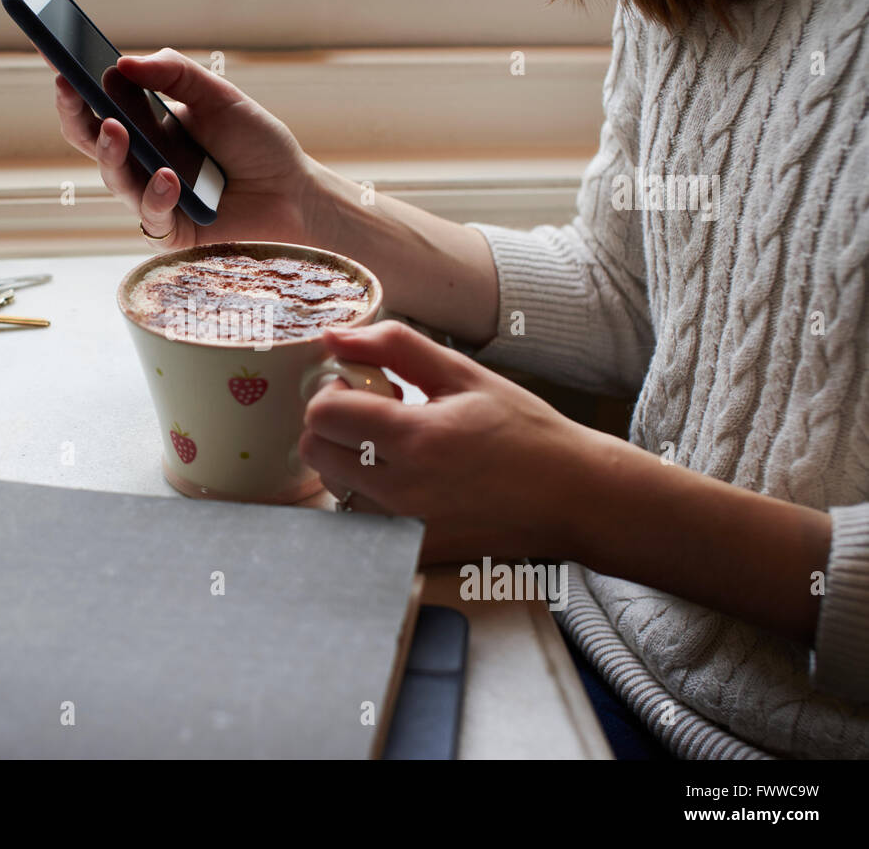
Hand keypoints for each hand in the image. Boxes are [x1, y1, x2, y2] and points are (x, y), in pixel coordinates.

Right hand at [49, 47, 315, 248]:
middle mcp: (143, 162)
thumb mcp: (218, 95)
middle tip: (69, 88)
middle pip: (92, 142)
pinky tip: (168, 178)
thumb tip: (123, 63)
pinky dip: (156, 195)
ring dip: (110, 154)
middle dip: (75, 115)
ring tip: (115, 128)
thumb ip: (175, 73)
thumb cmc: (257, 143)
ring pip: (115, 179)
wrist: (295, 190)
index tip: (59, 61)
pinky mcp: (172, 230)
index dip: (76, 87)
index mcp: (148, 126)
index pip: (100, 106)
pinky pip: (151, 216)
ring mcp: (153, 197)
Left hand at [298, 321, 592, 564]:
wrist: (572, 497)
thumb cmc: (523, 431)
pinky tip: (405, 480)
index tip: (364, 387)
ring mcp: (404, 527)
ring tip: (395, 448)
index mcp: (415, 438)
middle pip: (315, 451)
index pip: (322, 413)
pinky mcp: (411, 551)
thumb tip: (333, 335)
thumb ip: (394, 347)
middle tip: (376, 415)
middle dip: (335, 425)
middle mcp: (401, 490)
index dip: (334, 391)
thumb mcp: (464, 374)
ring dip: (347, 460)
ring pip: (332, 486)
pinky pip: (359, 519)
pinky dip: (368, 495)